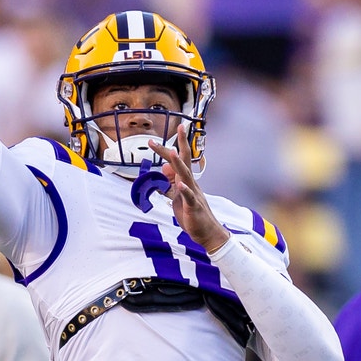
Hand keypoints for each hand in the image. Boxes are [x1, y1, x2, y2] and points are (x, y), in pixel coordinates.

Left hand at [148, 125, 228, 252]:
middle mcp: (191, 183)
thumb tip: (163, 167)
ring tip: (173, 152)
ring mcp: (194, 194)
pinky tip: (180, 185)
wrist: (206, 232)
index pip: (176, 161)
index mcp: (185, 181)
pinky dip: (185, 191)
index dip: (164, 151)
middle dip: (181, 144)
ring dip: (180, 164)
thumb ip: (169, 182)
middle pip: (184, 161)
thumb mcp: (177, 196)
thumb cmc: (192, 214)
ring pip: (186, 176)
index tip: (153, 140)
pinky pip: (189, 197)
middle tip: (179, 127)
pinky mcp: (194, 207)